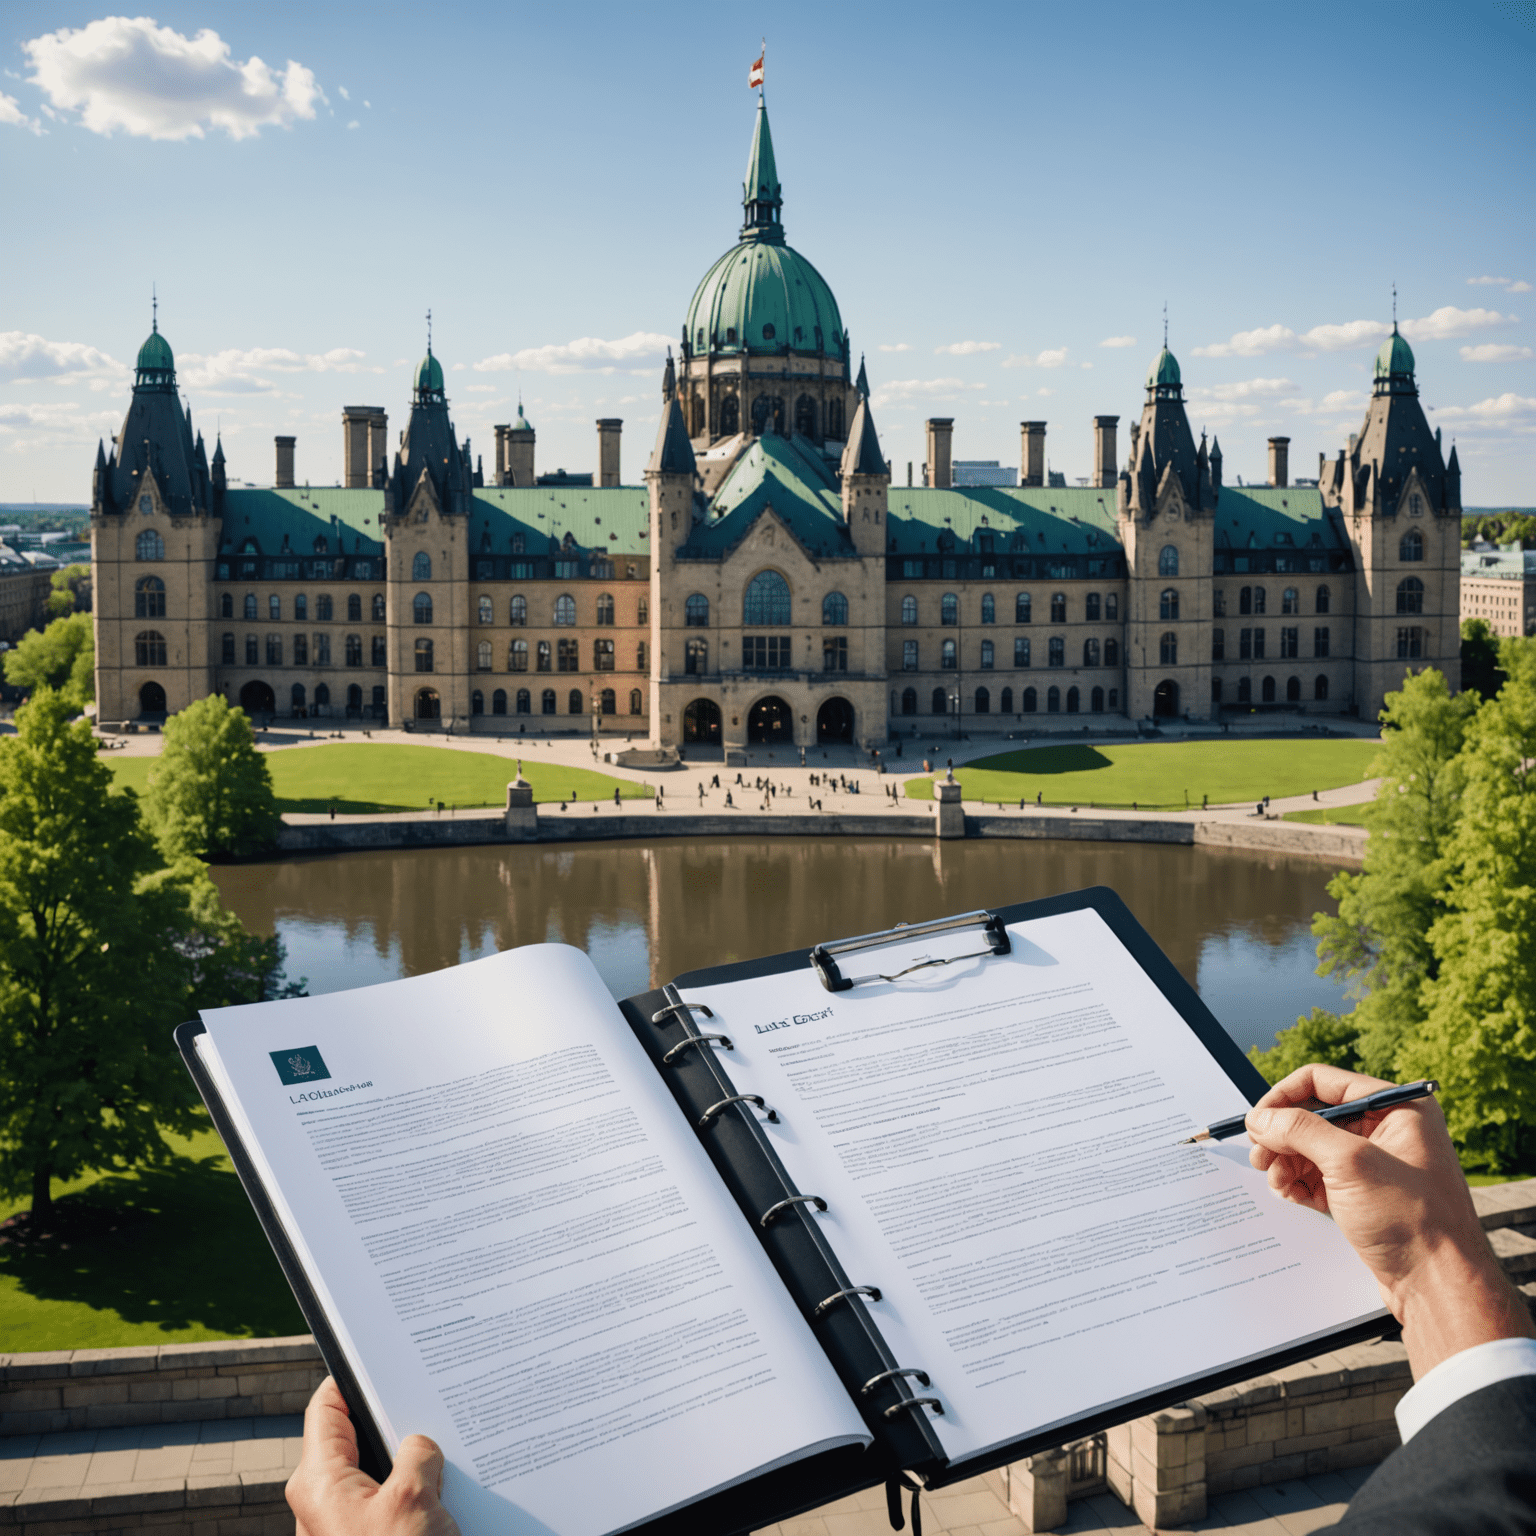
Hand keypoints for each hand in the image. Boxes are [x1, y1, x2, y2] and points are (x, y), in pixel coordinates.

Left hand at [287, 1377, 460, 1535]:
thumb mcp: (413, 1497)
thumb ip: (417, 1454)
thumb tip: (421, 1447)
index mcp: (319, 1481)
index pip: (327, 1407)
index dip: (354, 1378)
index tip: (385, 1359)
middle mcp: (323, 1500)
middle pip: (356, 1438)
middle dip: (393, 1424)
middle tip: (428, 1405)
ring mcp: (343, 1521)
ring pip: (376, 1472)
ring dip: (408, 1464)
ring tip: (441, 1454)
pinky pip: (386, 1500)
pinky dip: (411, 1491)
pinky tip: (442, 1489)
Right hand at [1245, 1064, 1532, 1379]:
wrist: (1438, 1287)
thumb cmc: (1413, 1221)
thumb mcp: (1350, 1164)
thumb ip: (1300, 1131)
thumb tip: (1260, 1117)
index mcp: (1398, 1108)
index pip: (1323, 1082)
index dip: (1284, 1097)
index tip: (1258, 1120)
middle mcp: (1388, 1129)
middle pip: (1314, 1116)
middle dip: (1282, 1137)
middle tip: (1260, 1157)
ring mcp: (1376, 1164)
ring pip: (1312, 1148)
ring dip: (1286, 1162)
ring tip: (1276, 1181)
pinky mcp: (1365, 1194)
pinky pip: (1319, 1176)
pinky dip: (1299, 1182)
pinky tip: (1290, 1194)